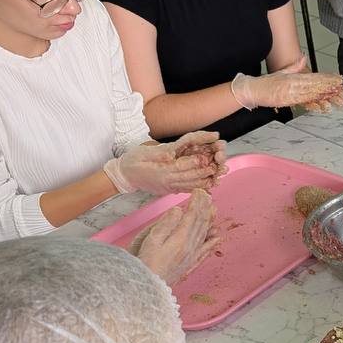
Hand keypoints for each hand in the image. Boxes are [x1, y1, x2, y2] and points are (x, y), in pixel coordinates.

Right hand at [104, 134, 221, 195]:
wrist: (123, 176)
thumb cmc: (132, 161)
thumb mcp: (144, 152)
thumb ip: (159, 153)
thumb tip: (172, 154)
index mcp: (162, 170)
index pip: (183, 166)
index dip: (196, 162)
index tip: (208, 157)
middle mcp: (168, 181)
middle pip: (191, 177)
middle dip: (206, 172)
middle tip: (219, 167)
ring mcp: (169, 187)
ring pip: (191, 186)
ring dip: (205, 181)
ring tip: (218, 177)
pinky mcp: (170, 189)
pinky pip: (187, 190)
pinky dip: (198, 188)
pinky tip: (208, 185)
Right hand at [133, 189, 219, 283]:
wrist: (150, 287)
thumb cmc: (146, 262)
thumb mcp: (152, 240)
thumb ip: (166, 224)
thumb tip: (179, 210)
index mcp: (181, 238)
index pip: (192, 215)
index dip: (197, 202)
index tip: (199, 191)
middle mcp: (190, 246)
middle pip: (201, 223)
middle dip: (204, 207)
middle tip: (207, 195)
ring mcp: (192, 256)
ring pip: (205, 234)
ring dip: (210, 220)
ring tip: (214, 209)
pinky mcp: (190, 264)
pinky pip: (205, 251)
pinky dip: (212, 242)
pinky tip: (218, 238)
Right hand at [231, 56, 342, 111]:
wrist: (252, 90)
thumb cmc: (266, 83)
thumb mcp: (282, 72)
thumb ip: (295, 66)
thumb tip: (304, 58)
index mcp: (293, 76)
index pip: (313, 76)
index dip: (326, 77)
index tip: (337, 77)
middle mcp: (293, 83)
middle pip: (315, 83)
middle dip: (329, 84)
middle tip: (342, 84)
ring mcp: (290, 91)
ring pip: (311, 91)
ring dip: (324, 91)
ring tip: (336, 91)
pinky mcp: (286, 100)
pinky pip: (302, 99)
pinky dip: (313, 99)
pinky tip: (322, 98)